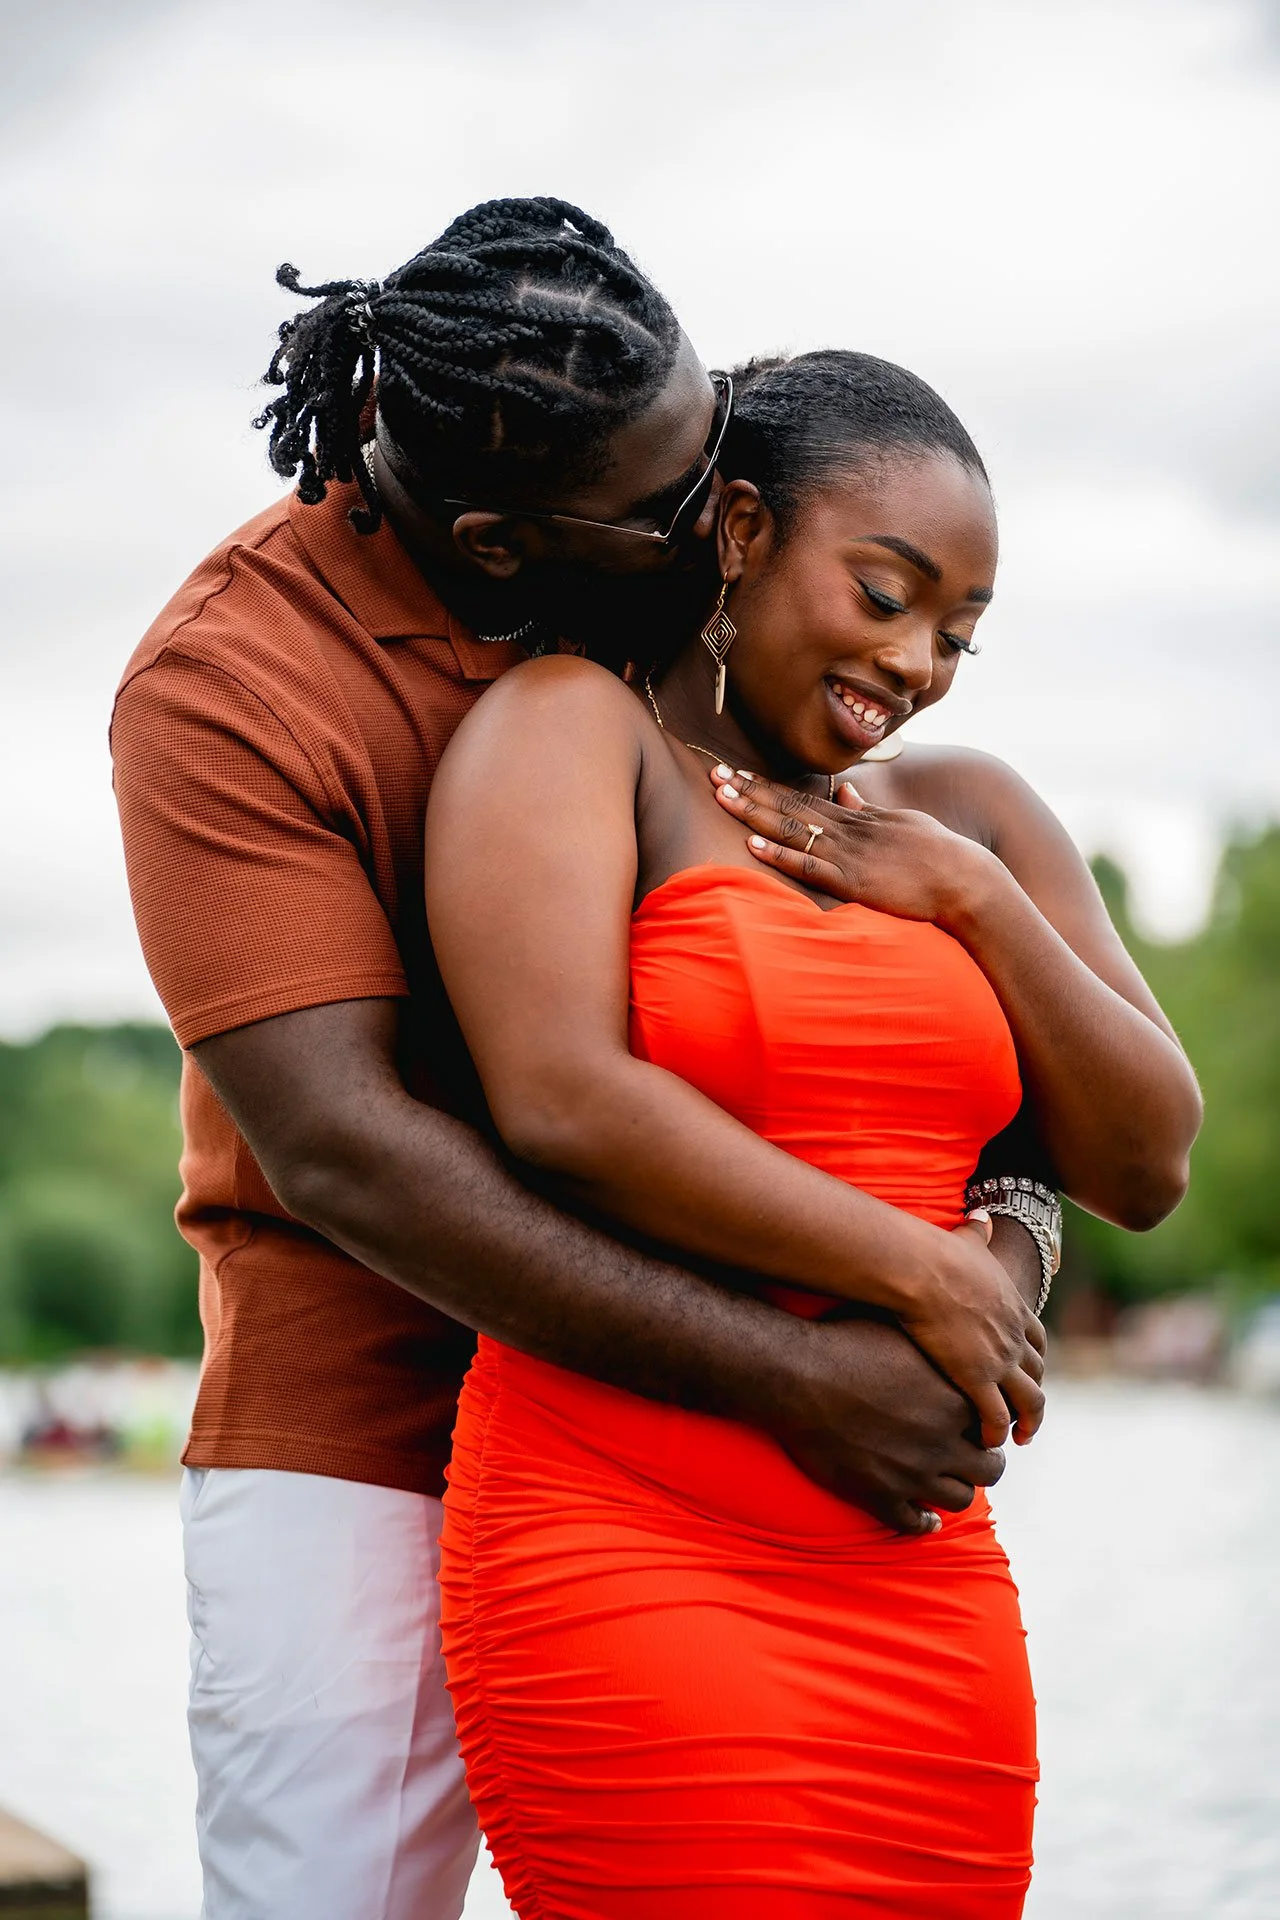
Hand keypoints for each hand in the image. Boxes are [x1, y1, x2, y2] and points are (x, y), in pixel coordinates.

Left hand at [709, 765, 994, 927]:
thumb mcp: (903, 822)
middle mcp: (848, 829)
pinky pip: (809, 866)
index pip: (802, 795)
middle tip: (714, 772)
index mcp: (858, 817)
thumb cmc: (939, 855)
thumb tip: (846, 792)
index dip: (766, 784)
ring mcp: (848, 854)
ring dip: (754, 812)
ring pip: (792, 828)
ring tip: (722, 797)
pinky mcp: (853, 881)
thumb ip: (870, 810)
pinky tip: (752, 844)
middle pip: (789, 804)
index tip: (737, 772)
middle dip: (749, 789)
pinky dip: (779, 854)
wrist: (966, 879)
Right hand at [763, 1312, 1008, 1535]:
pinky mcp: (879, 1496)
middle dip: (982, 1462)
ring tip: (947, 1479)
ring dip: (956, 1489)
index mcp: (954, 1401)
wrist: (796, 1375)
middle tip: (969, 1454)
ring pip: (959, 1499)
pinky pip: (914, 1524)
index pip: (994, 1426)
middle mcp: (941, 1442)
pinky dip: (923, 1523)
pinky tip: (924, 1517)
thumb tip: (957, 1343)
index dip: (986, 1426)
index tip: (976, 1424)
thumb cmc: (845, 1342)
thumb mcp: (903, 1333)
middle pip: (989, 1469)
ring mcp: (912, 1474)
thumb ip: (938, 1349)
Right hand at [900, 1212, 1045, 1447]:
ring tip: (1018, 1439)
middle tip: (1026, 1415)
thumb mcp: (967, 1241)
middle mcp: (1015, 1337)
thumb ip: (977, 1232)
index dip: (1034, 1360)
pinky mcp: (978, 1378)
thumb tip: (982, 1213)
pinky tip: (988, 1441)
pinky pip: (996, 1416)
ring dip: (1027, 1423)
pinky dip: (996, 1431)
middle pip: (1037, 1374)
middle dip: (1034, 1396)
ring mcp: (1000, 1360)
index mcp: (1013, 1307)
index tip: (1028, 1373)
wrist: (924, 1272)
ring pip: (1029, 1402)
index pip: (1037, 1342)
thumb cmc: (939, 1254)